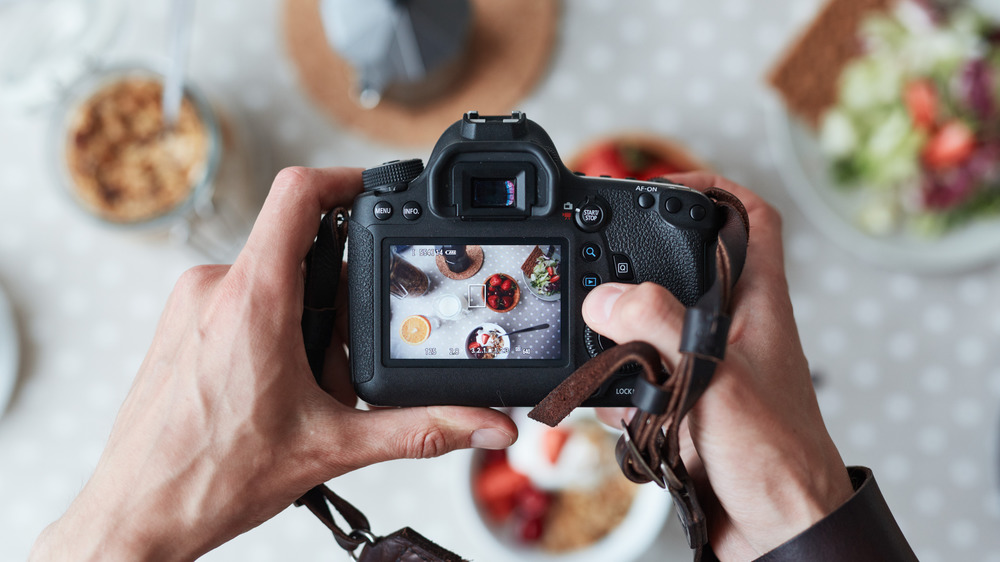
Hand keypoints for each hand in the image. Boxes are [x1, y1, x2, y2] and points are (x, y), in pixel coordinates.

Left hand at [30, 167, 516, 561]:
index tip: (375, 188)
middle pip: (298, 250)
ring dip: (305, 321)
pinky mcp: (177, 325)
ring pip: (270, 280)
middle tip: (344, 360)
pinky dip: (271, 332)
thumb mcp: (332, 447)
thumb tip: (482, 425)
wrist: (138, 515)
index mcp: (254, 299)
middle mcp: (214, 288)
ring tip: (304, 388)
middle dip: (338, 297)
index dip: (345, 177)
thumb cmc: (209, 480)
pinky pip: (238, 301)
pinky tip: (273, 389)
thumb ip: (420, 428)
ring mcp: (190, 305)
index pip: (299, 194)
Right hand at [585, 173, 852, 559]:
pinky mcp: (688, 409)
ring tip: (603, 356)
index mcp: (758, 307)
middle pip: (687, 270)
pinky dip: (620, 393)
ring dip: (621, 342)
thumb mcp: (714, 379)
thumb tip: (607, 296)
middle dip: (640, 269)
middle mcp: (735, 331)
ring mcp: (710, 370)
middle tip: (601, 272)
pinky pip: (641, 383)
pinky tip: (618, 411)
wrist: (779, 533)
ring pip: (653, 330)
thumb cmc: (776, 458)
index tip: (666, 185)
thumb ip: (660, 328)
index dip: (715, 188)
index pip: (752, 220)